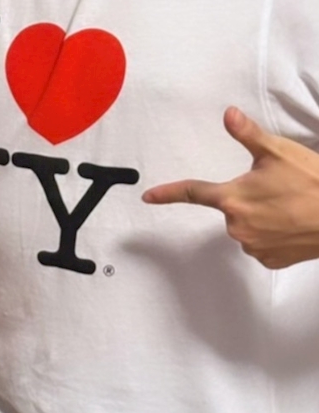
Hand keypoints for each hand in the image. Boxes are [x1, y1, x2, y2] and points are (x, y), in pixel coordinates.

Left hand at [143, 106, 318, 269]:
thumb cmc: (313, 183)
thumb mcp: (279, 152)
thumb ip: (248, 135)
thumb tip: (228, 114)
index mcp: (232, 198)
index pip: (192, 193)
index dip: (168, 193)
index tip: (148, 196)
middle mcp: (236, 225)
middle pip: (231, 208)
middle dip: (249, 199)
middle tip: (280, 191)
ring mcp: (252, 246)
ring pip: (248, 227)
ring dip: (263, 217)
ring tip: (292, 208)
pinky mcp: (269, 260)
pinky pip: (263, 245)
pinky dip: (275, 235)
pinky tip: (294, 226)